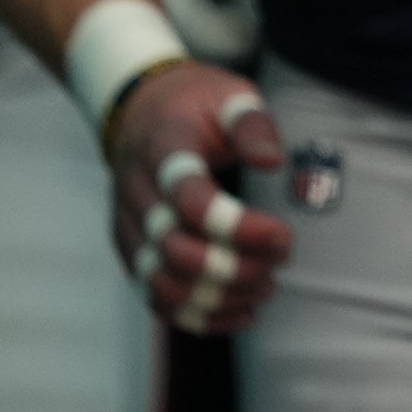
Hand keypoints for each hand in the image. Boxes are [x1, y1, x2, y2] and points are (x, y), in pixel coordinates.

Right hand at [108, 62, 292, 333]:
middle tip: (281, 256)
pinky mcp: (132, 251)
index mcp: (163, 149)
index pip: (188, 199)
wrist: (138, 111)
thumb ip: (253, 124)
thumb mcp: (230, 94)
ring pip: (161, 284)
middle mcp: (137, 193)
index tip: (282, 233)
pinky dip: (198, 317)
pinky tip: (242, 312)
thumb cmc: (195, 105)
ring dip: (218, 297)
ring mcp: (129, 228)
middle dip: (235, 266)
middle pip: (175, 251)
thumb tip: (272, 161)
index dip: (234, 226)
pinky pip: (155, 298)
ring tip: (266, 287)